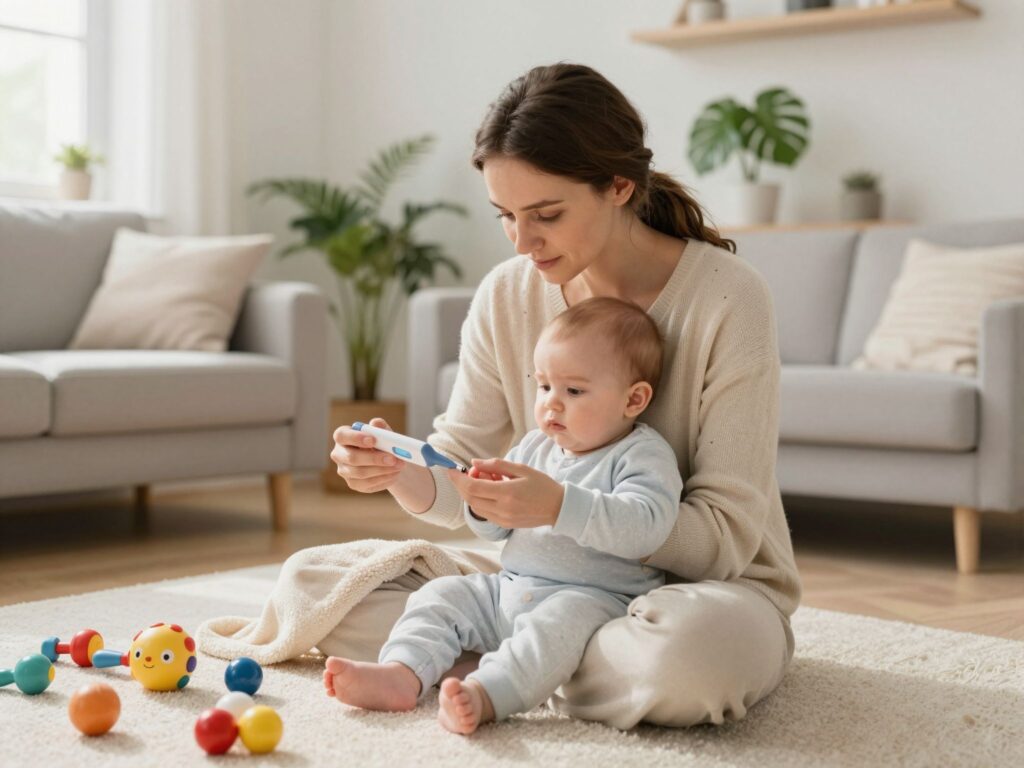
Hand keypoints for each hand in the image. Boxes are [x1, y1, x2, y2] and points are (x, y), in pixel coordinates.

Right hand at [330, 417, 402, 492]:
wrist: (387, 460)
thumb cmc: (381, 442)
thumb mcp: (383, 432)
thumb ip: (380, 427)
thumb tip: (376, 424)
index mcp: (343, 437)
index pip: (341, 436)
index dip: (356, 438)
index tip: (373, 440)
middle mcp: (339, 454)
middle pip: (352, 458)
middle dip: (374, 459)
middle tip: (393, 458)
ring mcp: (345, 471)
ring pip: (360, 473)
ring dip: (383, 470)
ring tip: (399, 466)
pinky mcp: (353, 484)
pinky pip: (367, 484)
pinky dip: (384, 479)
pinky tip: (395, 474)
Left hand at [447, 458, 563, 528]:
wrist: (559, 508)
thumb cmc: (543, 485)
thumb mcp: (521, 469)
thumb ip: (496, 465)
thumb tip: (474, 463)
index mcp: (507, 493)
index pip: (472, 487)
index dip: (458, 479)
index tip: (451, 470)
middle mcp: (502, 509)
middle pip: (470, 498)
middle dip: (462, 484)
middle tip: (469, 472)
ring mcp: (502, 519)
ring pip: (475, 506)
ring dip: (472, 492)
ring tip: (487, 479)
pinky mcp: (504, 525)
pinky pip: (484, 512)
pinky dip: (481, 500)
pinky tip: (492, 490)